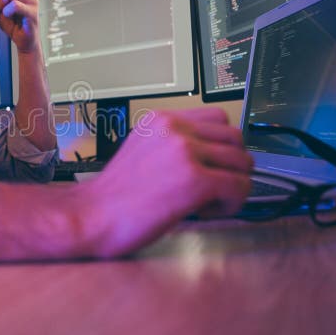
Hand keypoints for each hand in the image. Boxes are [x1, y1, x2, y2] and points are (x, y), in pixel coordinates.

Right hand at [81, 107, 252, 256]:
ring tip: (207, 201)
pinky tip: (204, 212)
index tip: (212, 165)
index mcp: (161, 119)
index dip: (221, 145)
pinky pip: (239, 187)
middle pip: (235, 137)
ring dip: (233, 185)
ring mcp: (186, 152)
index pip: (218, 118)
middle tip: (212, 187)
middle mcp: (175, 128)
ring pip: (243, 161)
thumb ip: (174, 145)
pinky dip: (230, 204)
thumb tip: (210, 157)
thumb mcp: (142, 151)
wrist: (92, 216)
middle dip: (231, 165)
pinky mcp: (195, 180)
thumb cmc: (114, 195)